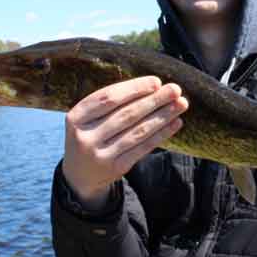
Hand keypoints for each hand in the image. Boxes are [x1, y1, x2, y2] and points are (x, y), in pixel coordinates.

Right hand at [62, 76, 188, 210]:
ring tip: (180, 104)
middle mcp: (85, 137)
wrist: (79, 175)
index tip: (156, 81)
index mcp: (76, 117)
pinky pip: (143, 148)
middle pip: (126, 114)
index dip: (134, 88)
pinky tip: (174, 123)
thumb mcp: (87, 119)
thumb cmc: (90, 135)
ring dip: (162, 116)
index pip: (108, 98)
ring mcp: (100, 154)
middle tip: (175, 89)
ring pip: (138, 131)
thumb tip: (151, 85)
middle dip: (154, 100)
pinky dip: (160, 134)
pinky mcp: (115, 168)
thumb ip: (110, 103)